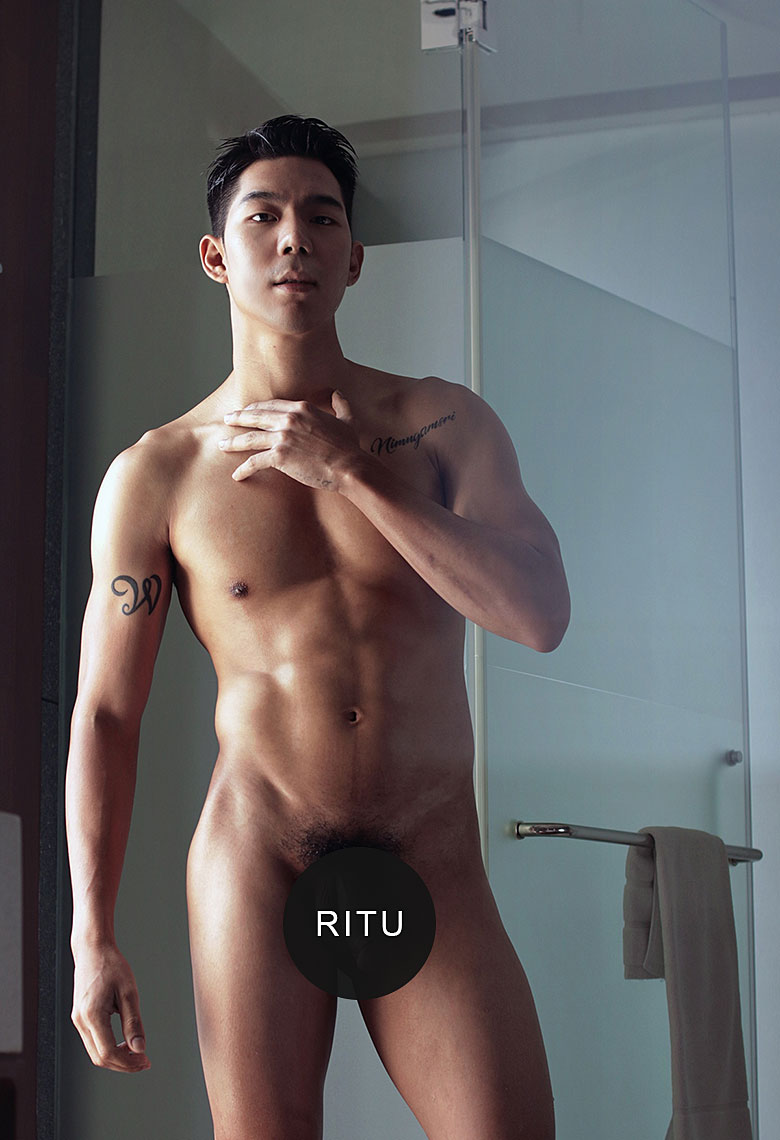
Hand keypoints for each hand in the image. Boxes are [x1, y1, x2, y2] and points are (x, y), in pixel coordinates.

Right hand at [71, 942, 150, 1071]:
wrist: (93, 949)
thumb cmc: (111, 965)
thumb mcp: (129, 992)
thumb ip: (133, 1023)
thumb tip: (140, 1048)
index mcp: (92, 1015)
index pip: (108, 1053)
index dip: (128, 1063)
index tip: (145, 1061)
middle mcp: (80, 1021)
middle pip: (99, 1058)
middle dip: (123, 1064)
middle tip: (144, 1061)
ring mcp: (77, 1020)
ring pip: (94, 1052)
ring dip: (116, 1058)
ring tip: (137, 1053)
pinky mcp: (79, 1017)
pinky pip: (92, 1041)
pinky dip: (108, 1048)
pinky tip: (124, 1043)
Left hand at [218, 390, 362, 489]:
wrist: (349, 467)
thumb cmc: (349, 447)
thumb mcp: (347, 420)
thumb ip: (341, 405)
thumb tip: (339, 394)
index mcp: (302, 408)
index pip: (271, 405)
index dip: (257, 408)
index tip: (248, 410)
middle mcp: (289, 419)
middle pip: (255, 416)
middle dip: (238, 418)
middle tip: (227, 419)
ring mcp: (282, 437)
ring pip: (250, 438)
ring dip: (233, 441)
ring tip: (222, 445)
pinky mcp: (279, 457)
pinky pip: (255, 462)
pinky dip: (244, 469)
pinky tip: (237, 475)